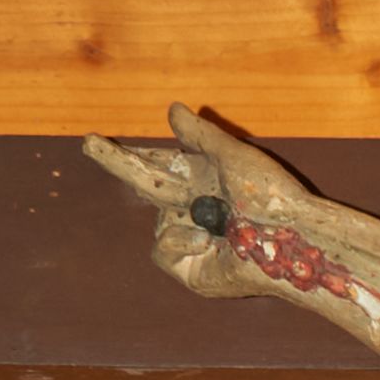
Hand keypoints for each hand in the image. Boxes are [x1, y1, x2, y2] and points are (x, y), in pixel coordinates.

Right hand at [83, 100, 330, 304]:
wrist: (290, 240)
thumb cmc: (272, 197)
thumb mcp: (232, 157)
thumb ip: (199, 136)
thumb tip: (172, 108)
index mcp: (208, 181)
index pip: (162, 165)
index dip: (135, 155)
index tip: (99, 142)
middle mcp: (198, 209)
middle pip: (149, 185)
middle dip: (120, 164)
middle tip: (89, 143)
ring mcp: (193, 239)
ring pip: (157, 218)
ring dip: (176, 209)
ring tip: (217, 215)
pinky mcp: (191, 270)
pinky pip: (161, 248)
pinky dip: (179, 240)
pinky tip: (207, 239)